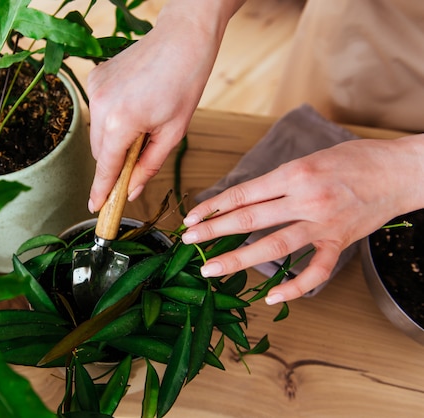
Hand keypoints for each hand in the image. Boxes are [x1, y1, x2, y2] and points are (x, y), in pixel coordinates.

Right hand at [87, 0, 242, 212]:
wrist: (182, 37)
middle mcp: (100, 105)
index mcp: (120, 122)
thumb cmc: (185, 81)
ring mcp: (94, 89)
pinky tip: (134, 105)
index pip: (106, 168)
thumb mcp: (173, 132)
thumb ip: (148, 165)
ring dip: (114, 140)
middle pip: (100, 152)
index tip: (95, 208)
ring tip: (143, 122)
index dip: (101, 191)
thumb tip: (131, 190)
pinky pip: (98, 111)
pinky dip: (112, 118)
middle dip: (115, 163)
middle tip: (137, 161)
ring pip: (97, 133)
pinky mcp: (94, 78)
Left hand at [182, 135, 423, 303]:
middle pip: (249, 220)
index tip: (192, 217)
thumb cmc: (355, 158)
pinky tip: (272, 297)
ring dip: (237, 259)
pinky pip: (315, 271)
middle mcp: (305, 199)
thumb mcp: (310, 158)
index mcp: (294, 174)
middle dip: (213, 231)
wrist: (401, 170)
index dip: (213, 207)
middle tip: (188, 242)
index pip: (243, 194)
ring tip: (211, 269)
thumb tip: (246, 198)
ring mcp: (323, 224)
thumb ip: (279, 180)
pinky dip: (295, 287)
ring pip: (273, 247)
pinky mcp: (340, 242)